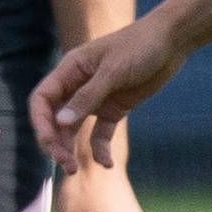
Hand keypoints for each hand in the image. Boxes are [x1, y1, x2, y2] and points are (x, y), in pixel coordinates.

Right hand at [30, 17, 185, 172]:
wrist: (170, 42)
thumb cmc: (138, 47)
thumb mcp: (113, 71)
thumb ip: (87, 97)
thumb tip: (61, 123)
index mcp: (69, 70)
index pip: (43, 99)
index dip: (41, 121)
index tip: (49, 143)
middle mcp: (77, 86)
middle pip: (55, 117)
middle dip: (55, 141)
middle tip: (64, 164)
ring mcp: (95, 99)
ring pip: (73, 127)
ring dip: (71, 148)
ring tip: (74, 169)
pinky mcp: (114, 109)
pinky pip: (100, 133)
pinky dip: (100, 148)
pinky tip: (106, 163)